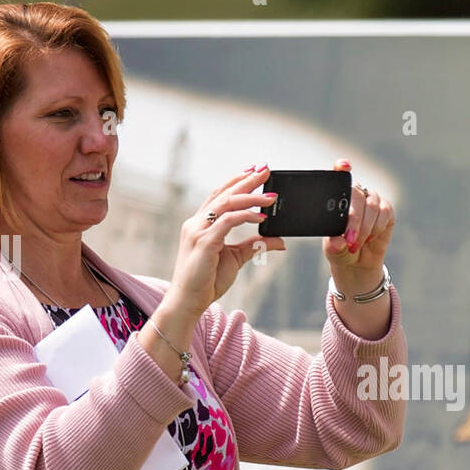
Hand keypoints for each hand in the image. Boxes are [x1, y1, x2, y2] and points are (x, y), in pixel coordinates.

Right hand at [172, 165, 285, 313]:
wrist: (189, 301)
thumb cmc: (207, 280)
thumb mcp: (236, 258)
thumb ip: (255, 246)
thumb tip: (279, 240)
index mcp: (201, 224)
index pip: (219, 195)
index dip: (236, 181)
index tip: (254, 171)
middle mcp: (196, 223)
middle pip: (224, 194)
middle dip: (246, 180)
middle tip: (266, 169)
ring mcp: (198, 231)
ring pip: (226, 204)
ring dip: (250, 196)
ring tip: (270, 196)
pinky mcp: (204, 242)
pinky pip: (227, 222)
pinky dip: (245, 217)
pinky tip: (261, 217)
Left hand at [323, 158, 395, 295]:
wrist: (358, 263)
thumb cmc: (341, 250)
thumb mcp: (333, 250)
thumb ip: (334, 246)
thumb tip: (337, 243)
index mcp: (338, 197)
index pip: (339, 177)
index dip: (341, 168)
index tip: (343, 165)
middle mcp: (356, 194)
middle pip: (356, 195)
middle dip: (353, 219)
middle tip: (349, 239)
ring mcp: (372, 200)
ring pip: (371, 205)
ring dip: (364, 228)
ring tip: (356, 245)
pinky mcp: (386, 209)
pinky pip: (384, 213)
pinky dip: (376, 228)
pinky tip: (370, 238)